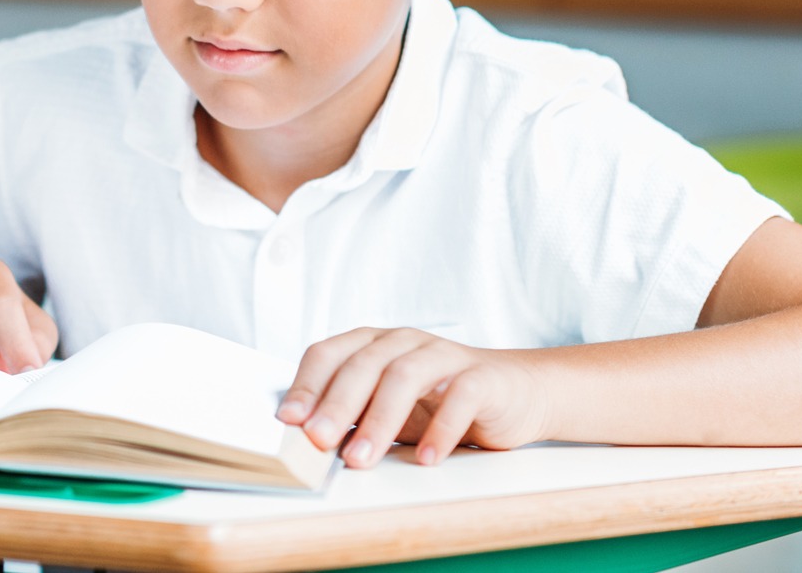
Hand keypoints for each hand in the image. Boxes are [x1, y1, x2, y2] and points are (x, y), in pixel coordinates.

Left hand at [276, 327, 550, 467]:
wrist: (513, 393)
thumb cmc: (438, 400)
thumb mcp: (387, 408)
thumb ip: (351, 417)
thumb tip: (305, 443)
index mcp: (372, 344)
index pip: (328, 354)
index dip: (305, 385)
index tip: (287, 421)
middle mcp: (403, 341)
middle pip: (361, 366)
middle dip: (335, 405)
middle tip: (317, 442)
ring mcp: (442, 355)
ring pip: (404, 377)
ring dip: (378, 420)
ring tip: (361, 458)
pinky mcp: (480, 377)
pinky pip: (459, 398)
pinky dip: (440, 429)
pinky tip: (425, 459)